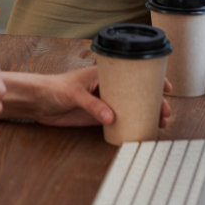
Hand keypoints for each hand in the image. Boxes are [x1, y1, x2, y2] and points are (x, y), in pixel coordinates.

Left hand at [0, 67, 173, 129]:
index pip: (132, 72)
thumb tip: (111, 118)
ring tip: (160, 123)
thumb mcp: (74, 94)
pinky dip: (131, 125)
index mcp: (104, 74)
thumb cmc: (54, 88)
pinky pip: (119, 121)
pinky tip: (142, 131)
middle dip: (153, 101)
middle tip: (165, 112)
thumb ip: (93, 105)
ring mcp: (104, 102)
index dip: (151, 78)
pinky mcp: (98, 117)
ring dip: (146, 114)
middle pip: (136, 92)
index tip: (166, 87)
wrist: (38, 102)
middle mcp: (107, 87)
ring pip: (131, 107)